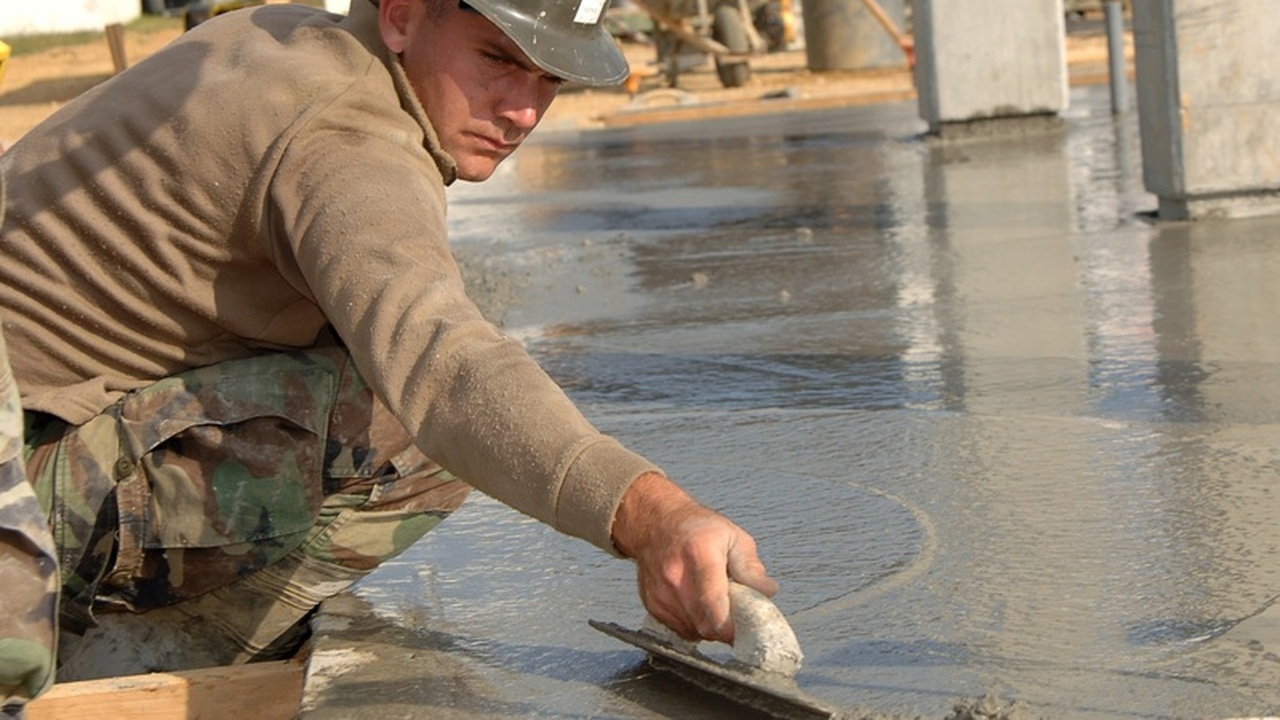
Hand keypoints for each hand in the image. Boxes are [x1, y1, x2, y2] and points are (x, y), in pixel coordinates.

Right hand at [611, 472, 777, 643]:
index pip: (712, 599)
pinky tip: (699, 606)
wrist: (656, 522)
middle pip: (705, 622)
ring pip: (694, 630)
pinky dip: (695, 625)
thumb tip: (767, 591)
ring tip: (716, 605)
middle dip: (726, 628)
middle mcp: (676, 575)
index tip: (742, 633)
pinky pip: (681, 630)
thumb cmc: (697, 528)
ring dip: (711, 626)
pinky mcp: (653, 605)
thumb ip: (751, 566)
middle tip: (737, 617)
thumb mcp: (733, 536)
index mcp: (699, 553)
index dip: (728, 623)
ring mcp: (661, 592)